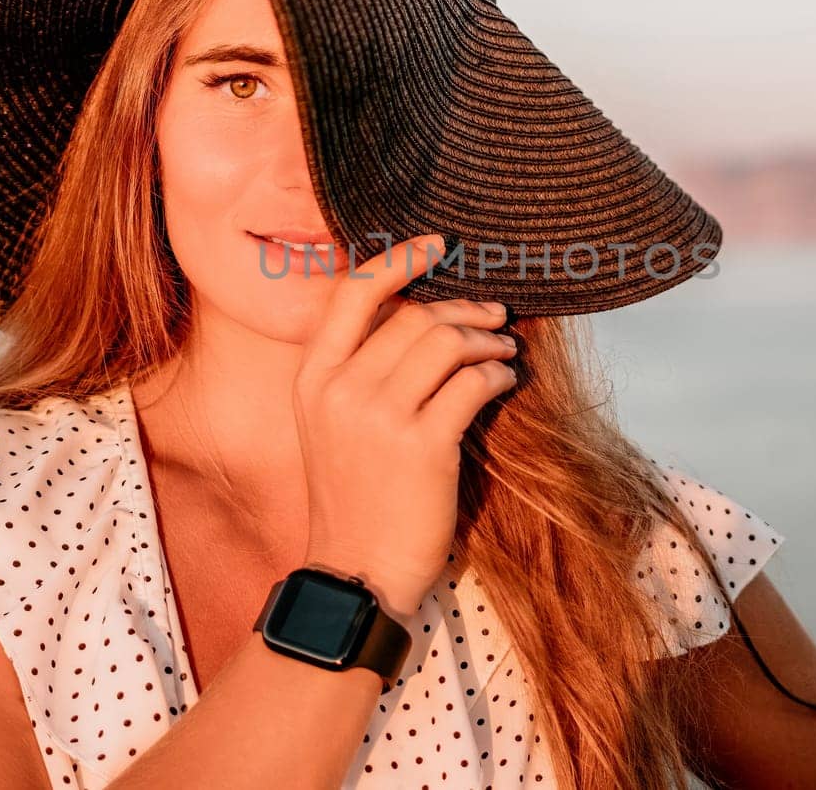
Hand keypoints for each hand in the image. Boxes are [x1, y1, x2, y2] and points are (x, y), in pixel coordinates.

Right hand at [291, 233, 517, 615]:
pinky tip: (502, 382)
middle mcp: (340, 388)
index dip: (398, 259)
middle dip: (464, 311)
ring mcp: (379, 416)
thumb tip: (420, 318)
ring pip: (446, 343)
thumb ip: (358, 372)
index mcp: (312, 378)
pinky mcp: (422, 445)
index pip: (352, 293)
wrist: (354, 572)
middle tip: (495, 318)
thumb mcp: (330, 426)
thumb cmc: (353, 497)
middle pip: (414, 316)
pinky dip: (496, 375)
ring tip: (503, 352)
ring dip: (486, 341)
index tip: (437, 244)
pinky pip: (472, 384)